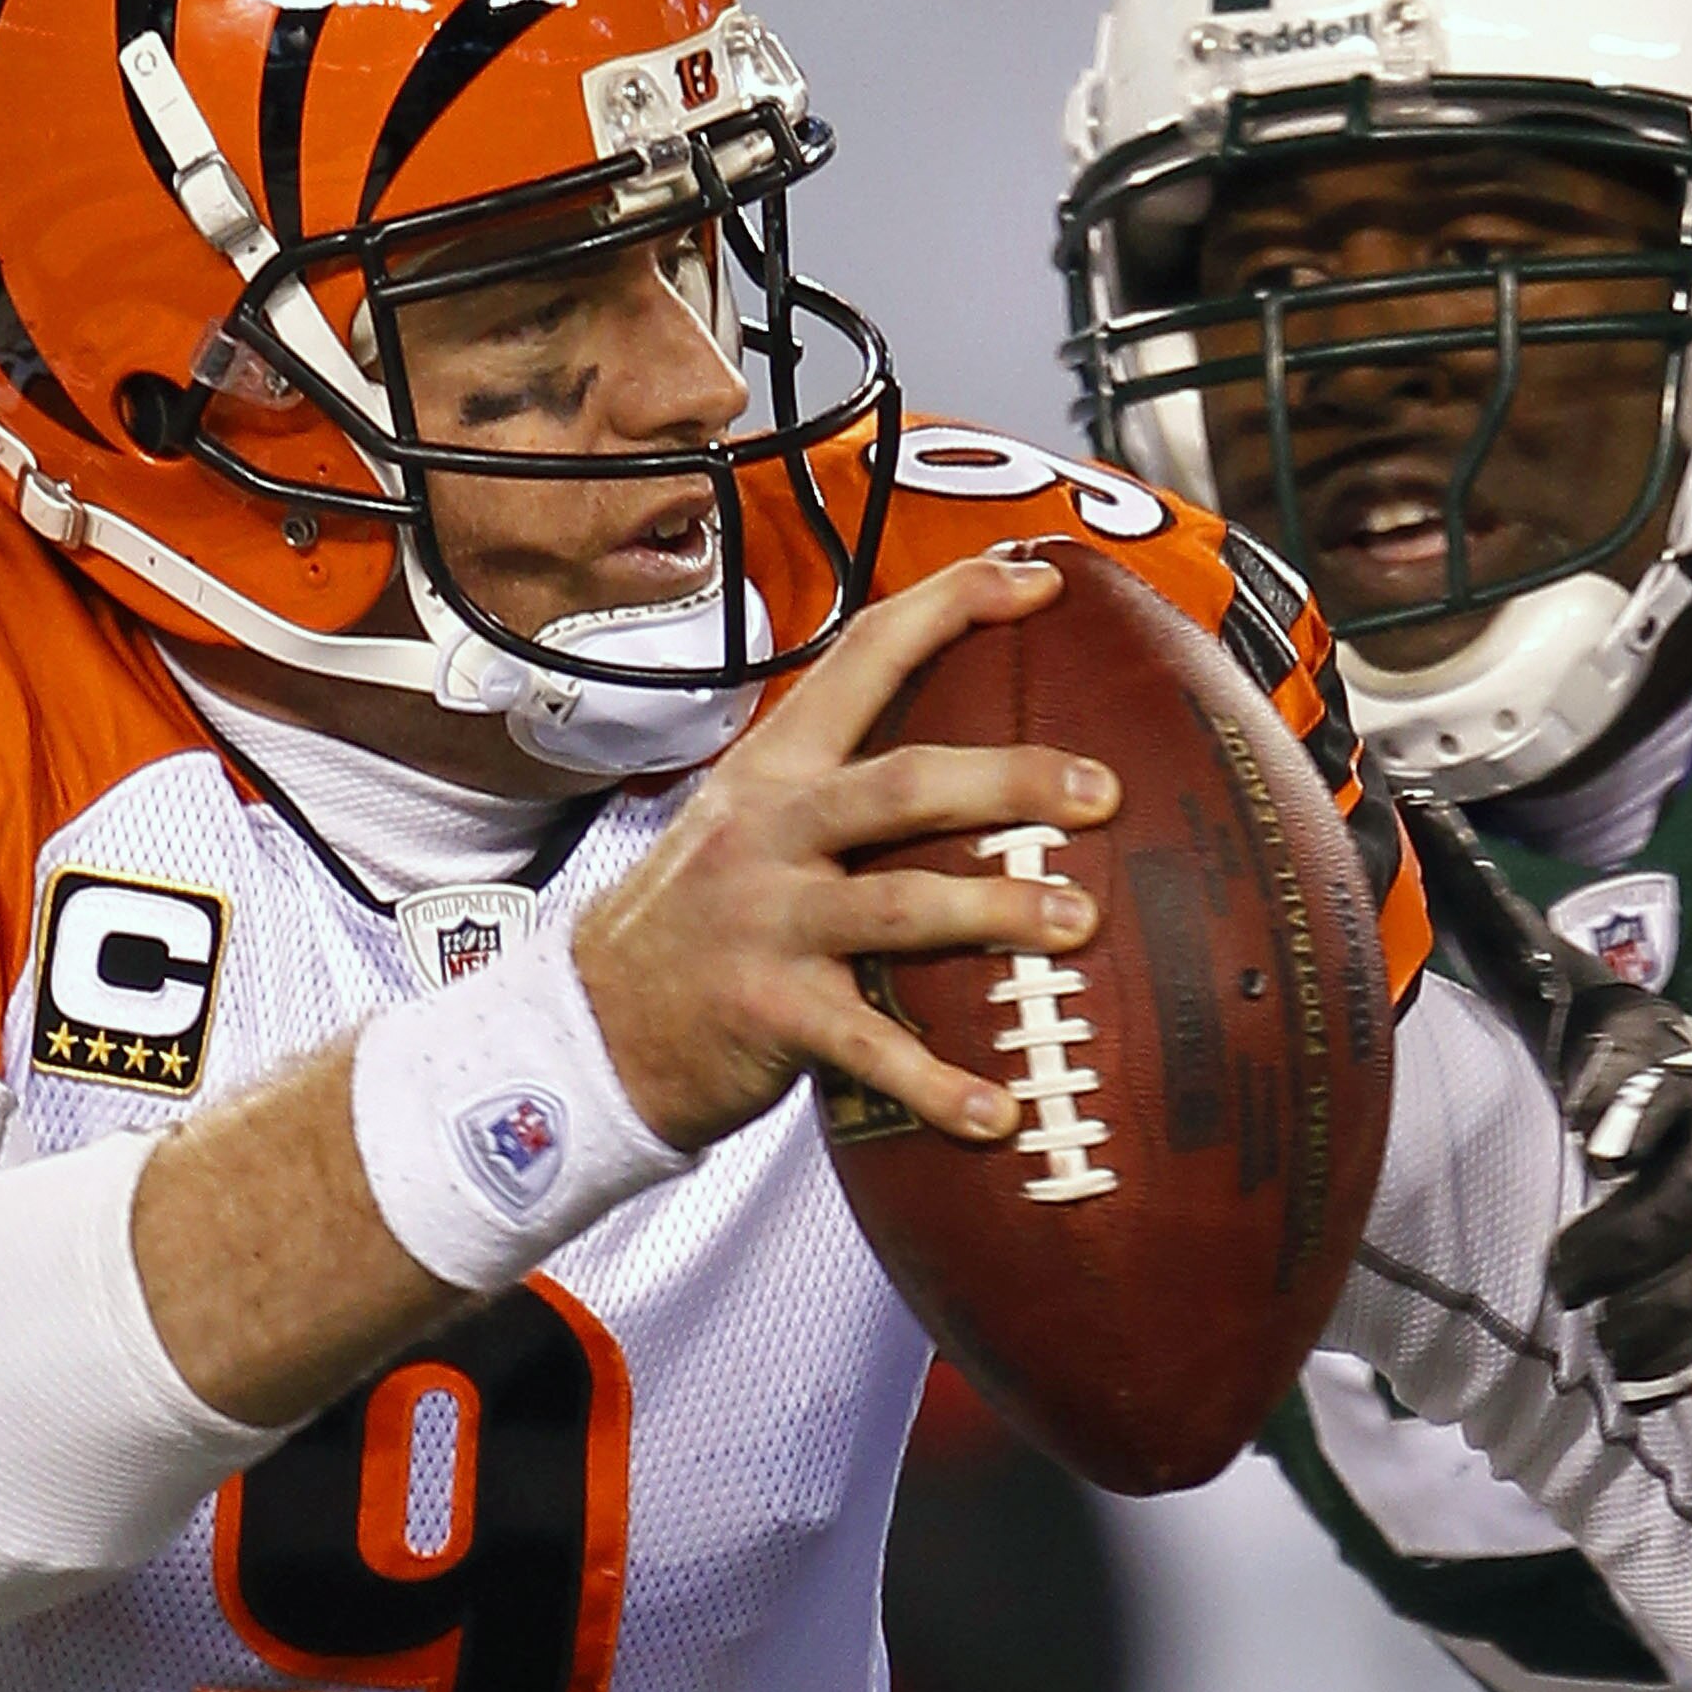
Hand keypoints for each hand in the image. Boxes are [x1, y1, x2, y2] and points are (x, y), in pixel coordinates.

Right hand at [573, 552, 1116, 1149]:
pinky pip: (868, 1046)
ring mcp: (766, 921)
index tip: (1038, 579)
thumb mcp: (750, 824)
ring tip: (1080, 922)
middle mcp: (769, 830)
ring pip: (899, 905)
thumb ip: (843, 788)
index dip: (951, 605)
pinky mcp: (768, 1014)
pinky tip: (1000, 1112)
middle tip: (1103, 790)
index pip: (864, 654)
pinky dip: (937, 1083)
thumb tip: (977, 761)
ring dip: (997, 913)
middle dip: (1010, 779)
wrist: (589, 1022)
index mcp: (775, 768)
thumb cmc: (700, 920)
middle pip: (903, 783)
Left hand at [1539, 987, 1691, 1400]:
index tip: (1593, 1135)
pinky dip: (1670, 1373)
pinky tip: (1630, 1381)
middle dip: (1612, 1250)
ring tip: (1598, 1328)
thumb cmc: (1669, 1092)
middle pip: (1676, 1210)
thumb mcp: (1617, 1020)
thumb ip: (1528, 958)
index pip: (1671, 1089)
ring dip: (1636, 1325)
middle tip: (1564, 1274)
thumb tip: (1438, 857)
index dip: (1633, 1105)